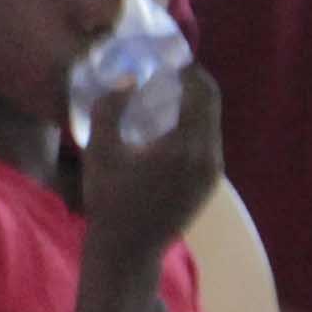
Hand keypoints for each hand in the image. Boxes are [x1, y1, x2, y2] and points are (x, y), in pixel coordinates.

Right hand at [65, 62, 225, 265]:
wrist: (127, 251)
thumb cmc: (109, 202)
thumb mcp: (99, 153)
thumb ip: (110, 110)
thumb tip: (127, 80)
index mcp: (185, 145)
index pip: (202, 92)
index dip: (190, 71)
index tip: (171, 60)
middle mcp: (207, 156)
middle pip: (211, 106)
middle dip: (193, 86)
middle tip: (170, 75)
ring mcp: (212, 173)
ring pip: (210, 126)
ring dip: (194, 109)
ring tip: (167, 102)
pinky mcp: (209, 185)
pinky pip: (207, 145)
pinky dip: (193, 130)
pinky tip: (169, 133)